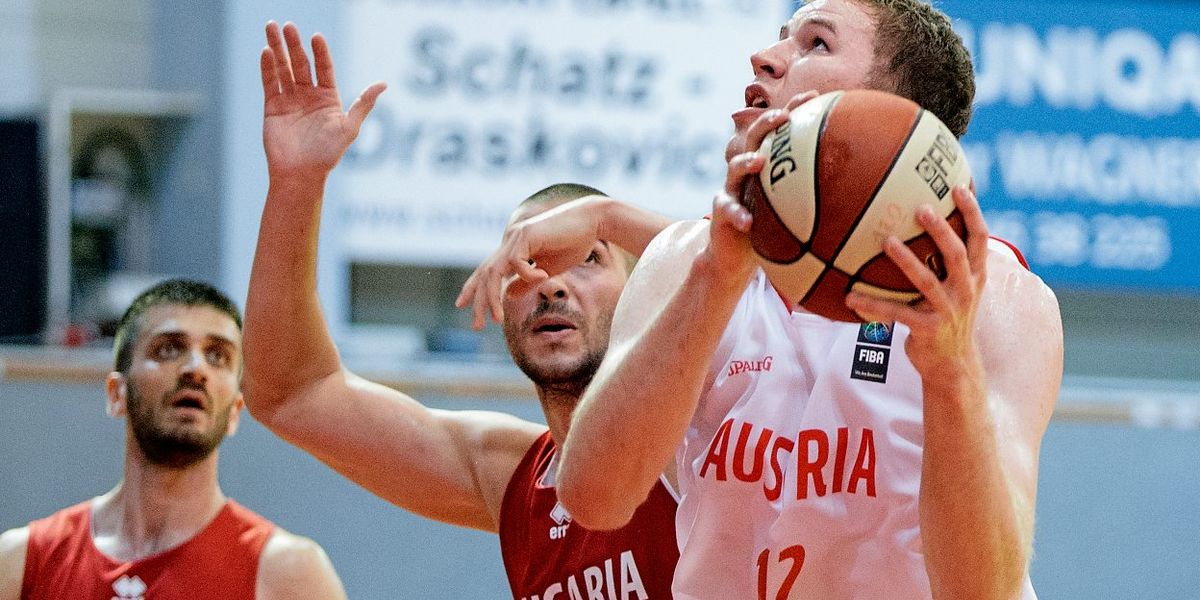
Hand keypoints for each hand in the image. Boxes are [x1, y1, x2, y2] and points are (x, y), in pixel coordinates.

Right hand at [261, 21, 385, 178]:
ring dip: (277, 49)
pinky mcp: (272, 107)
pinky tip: (265, 52)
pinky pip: (269, 83)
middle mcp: (308, 95)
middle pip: (301, 63)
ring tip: (271, 27)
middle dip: (294, 44)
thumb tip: (383, 83)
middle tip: (288, 25)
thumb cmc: (327, 154)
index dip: (321, 52)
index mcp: (328, 98)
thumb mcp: (349, 127)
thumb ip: (364, 104)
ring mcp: (290, 100)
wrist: (300, 174)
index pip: (324, 68)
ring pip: (283, 68)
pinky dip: (267, 67)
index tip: (316, 36)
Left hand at [455, 196, 607, 329]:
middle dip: (479, 301)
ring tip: (497, 318)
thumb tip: (508, 296)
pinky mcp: (527, 234)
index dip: (473, 288)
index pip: (486, 271)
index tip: (462, 305)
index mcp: (514, 249)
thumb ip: (527, 282)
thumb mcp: (548, 270)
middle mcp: (510, 241)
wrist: (592, 221)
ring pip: (493, 271)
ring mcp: (516, 236)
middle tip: (477, 326)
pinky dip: (527, 274)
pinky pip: (517, 262)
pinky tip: (544, 277)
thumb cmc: (574, 243)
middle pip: (485, 274)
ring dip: (492, 297)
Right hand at [708, 91, 819, 284]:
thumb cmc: (772, 231)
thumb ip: (822, 198)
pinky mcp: (721, 211)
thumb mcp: (797, 212)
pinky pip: (727, 209)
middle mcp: (749, 171)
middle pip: (755, 138)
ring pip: (734, 167)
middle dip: (767, 123)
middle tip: (783, 117)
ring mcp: (732, 189)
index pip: (781, 131)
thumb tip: (868, 191)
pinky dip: (737, 214)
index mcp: (769, 165)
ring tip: (759, 162)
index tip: (814, 96)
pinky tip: (748, 222)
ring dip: (746, 162)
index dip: (794, 110)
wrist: (737, 256)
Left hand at [845, 186, 988, 378]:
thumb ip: (950, 262)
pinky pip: (895, 313)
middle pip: (956, 254)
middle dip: (940, 230)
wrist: (952, 365)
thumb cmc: (948, 317)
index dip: (972, 212)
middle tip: (920, 208)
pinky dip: (871, 304)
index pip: (980, 238)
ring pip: (926, 281)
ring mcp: (947, 311)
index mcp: (975, 276)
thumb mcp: (959, 289)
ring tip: (886, 241)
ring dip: (905, 260)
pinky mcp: (927, 329)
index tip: (957, 187)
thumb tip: (927, 224)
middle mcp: (966, 291)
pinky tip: (849, 297)